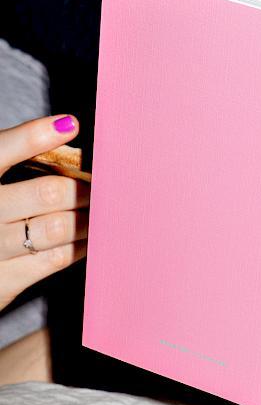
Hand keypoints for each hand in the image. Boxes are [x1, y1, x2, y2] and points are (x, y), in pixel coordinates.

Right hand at [0, 115, 89, 314]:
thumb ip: (18, 163)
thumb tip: (69, 136)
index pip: (2, 151)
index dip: (35, 136)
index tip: (70, 124)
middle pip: (47, 193)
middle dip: (84, 188)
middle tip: (106, 185)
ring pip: (57, 228)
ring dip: (89, 217)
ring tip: (105, 210)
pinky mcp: (6, 279)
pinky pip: (56, 258)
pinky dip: (82, 244)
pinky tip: (93, 235)